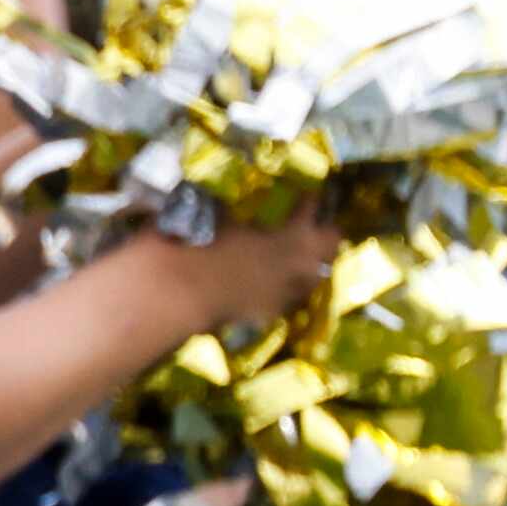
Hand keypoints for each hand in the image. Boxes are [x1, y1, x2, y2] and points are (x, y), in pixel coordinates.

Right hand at [135, 201, 339, 333]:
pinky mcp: (268, 313)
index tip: (308, 192)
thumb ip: (230, 208)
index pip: (311, 211)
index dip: (311, 201)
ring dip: (310, 262)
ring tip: (299, 252)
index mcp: (290, 237)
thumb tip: (228, 200)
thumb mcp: (213, 213)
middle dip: (325, 233)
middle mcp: (296, 267)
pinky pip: (287, 296)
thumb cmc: (196, 243)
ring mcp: (285, 294)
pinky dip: (284, 286)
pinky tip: (272, 280)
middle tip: (314, 222)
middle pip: (330, 247)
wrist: (176, 292)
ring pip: (314, 276)